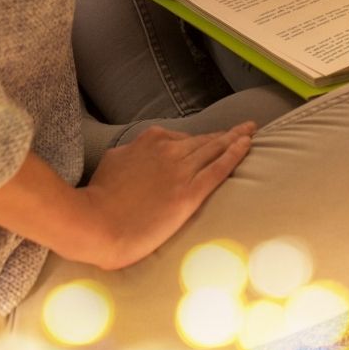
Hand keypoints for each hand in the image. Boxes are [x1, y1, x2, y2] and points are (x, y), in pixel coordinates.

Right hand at [78, 122, 255, 268]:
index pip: (182, 138)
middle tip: (247, 126)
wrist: (96, 224)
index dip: (201, 139)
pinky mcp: (189, 194)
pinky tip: (247, 146)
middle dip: (228, 132)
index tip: (213, 138)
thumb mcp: (113, 161)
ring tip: (252, 131)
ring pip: (215, 149)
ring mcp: (181, 171)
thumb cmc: (99, 198)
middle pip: (205, 139)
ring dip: (237, 138)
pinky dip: (235, 155)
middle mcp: (168, 150)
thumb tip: (137, 154)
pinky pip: (218, 169)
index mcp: (150, 141)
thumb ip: (131, 154)